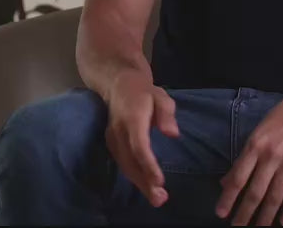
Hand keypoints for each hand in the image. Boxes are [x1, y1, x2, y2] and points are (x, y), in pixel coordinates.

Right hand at [105, 69, 178, 207]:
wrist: (118, 84)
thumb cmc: (144, 91)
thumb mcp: (161, 96)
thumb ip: (167, 114)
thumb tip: (173, 133)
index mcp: (133, 118)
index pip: (139, 146)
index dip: (149, 166)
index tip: (160, 181)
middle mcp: (119, 131)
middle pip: (130, 162)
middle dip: (145, 183)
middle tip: (161, 199)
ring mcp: (112, 138)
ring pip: (124, 166)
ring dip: (139, 184)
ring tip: (156, 198)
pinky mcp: (110, 143)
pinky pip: (121, 163)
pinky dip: (133, 176)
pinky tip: (145, 185)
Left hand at [216, 85, 282, 225]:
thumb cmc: (281, 117)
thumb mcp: (258, 132)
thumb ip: (243, 158)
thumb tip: (226, 181)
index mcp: (256, 144)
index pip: (239, 177)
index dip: (229, 197)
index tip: (221, 213)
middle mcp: (272, 155)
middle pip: (256, 191)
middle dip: (245, 213)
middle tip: (237, 227)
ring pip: (276, 196)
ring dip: (266, 216)